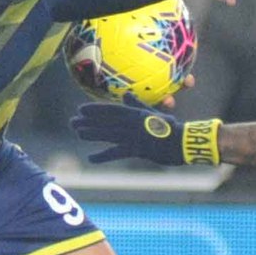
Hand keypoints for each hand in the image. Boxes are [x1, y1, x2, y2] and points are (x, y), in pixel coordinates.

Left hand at [73, 102, 220, 166]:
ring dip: (91, 134)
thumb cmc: (169, 127)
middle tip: (72, 122)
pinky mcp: (136, 149)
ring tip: (78, 134)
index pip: (111, 109)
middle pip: (105, 121)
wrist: (183, 142)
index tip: (81, 109)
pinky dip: (102, 156)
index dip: (95, 109)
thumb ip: (136, 105)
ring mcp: (133, 136)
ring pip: (107, 134)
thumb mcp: (152, 113)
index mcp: (135, 113)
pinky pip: (116, 153)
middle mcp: (131, 123)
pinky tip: (91, 158)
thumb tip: (125, 96)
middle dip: (87, 121)